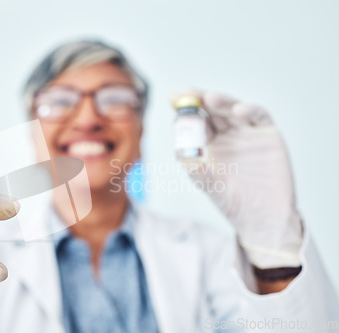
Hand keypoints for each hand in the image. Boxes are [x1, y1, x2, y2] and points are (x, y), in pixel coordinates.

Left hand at [171, 90, 302, 268]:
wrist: (263, 218)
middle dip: (200, 100)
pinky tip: (238, 111)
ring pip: (233, 110)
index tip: (173, 98)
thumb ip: (198, 171)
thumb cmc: (233, 203)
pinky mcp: (268, 135)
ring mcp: (248, 133)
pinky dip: (249, 110)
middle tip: (190, 92)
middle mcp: (228, 136)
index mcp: (209, 145)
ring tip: (209, 98)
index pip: (195, 122)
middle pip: (213, 111)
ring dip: (221, 102)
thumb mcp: (210, 186)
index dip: (184, 110)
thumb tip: (184, 155)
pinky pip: (259, 117)